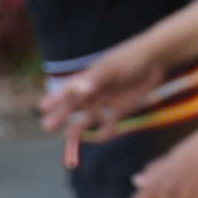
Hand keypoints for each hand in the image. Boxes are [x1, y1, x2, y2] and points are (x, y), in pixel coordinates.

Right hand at [40, 39, 164, 138]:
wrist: (155, 60)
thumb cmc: (129, 59)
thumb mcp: (112, 68)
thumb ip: (96, 79)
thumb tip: (81, 89)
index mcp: (88, 79)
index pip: (67, 90)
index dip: (55, 98)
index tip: (42, 107)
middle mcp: (94, 92)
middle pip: (73, 106)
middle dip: (61, 116)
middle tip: (47, 127)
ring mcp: (106, 101)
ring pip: (88, 118)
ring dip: (79, 128)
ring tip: (68, 138)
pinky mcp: (120, 110)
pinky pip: (109, 124)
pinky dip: (105, 131)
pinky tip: (101, 137)